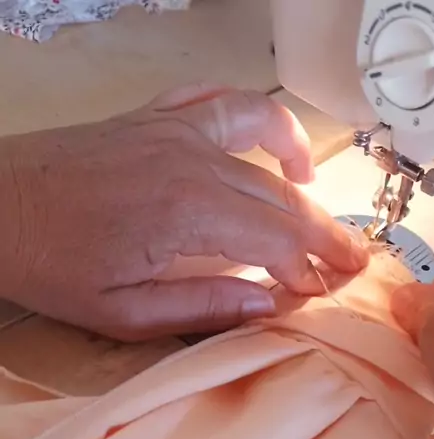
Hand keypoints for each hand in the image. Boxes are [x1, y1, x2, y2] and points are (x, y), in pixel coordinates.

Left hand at [0, 84, 366, 340]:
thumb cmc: (51, 265)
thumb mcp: (123, 312)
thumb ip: (203, 306)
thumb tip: (267, 303)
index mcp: (187, 214)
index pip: (276, 239)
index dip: (307, 268)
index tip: (325, 293)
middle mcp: (191, 161)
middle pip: (280, 196)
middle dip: (322, 233)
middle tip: (353, 260)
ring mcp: (173, 130)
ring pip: (263, 144)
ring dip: (302, 172)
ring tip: (321, 203)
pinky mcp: (154, 117)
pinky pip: (221, 101)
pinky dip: (257, 117)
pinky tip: (270, 142)